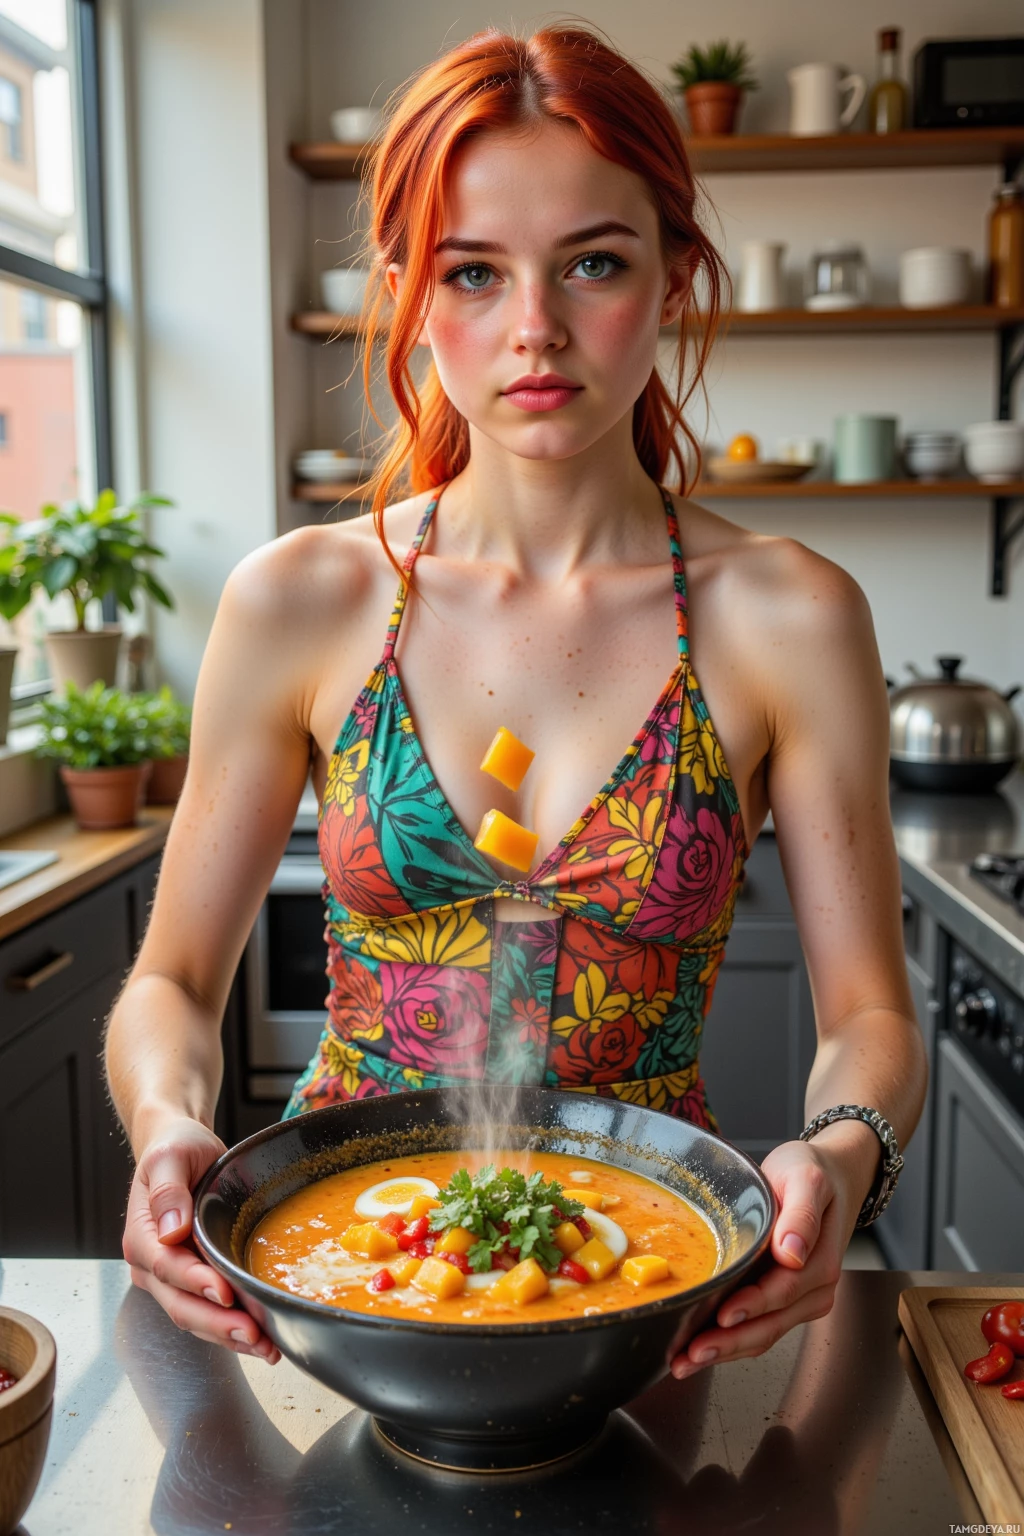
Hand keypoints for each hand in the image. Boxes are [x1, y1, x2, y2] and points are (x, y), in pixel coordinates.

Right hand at [122, 1116, 280, 1363]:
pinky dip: (233, 1328)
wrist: (182, 1150)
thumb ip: (166, 1190)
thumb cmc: (175, 1149)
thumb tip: (171, 1229)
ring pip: (196, 1317)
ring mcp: (173, 1278)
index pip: (166, 1267)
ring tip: (266, 1347)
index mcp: (142, 1236)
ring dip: (229, 1335)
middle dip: (217, 1323)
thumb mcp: (169, 1157)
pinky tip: (262, 1339)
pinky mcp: (195, 1281)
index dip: (195, 1283)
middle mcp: (152, 1265)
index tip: (224, 1292)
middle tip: (253, 1334)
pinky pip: (211, 1311)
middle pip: (181, 1304)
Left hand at [670, 1138, 855, 1378]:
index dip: (752, 1306)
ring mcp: (801, 1298)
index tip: (723, 1317)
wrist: (831, 1177)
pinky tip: (701, 1348)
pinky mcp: (786, 1300)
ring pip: (763, 1334)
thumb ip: (802, 1214)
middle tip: (690, 1356)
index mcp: (819, 1261)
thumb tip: (793, 1252)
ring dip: (725, 1351)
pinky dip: (731, 1342)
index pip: (782, 1291)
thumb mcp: (806, 1179)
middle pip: (770, 1324)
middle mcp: (814, 1288)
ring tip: (685, 1361)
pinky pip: (760, 1328)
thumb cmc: (811, 1172)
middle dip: (729, 1344)